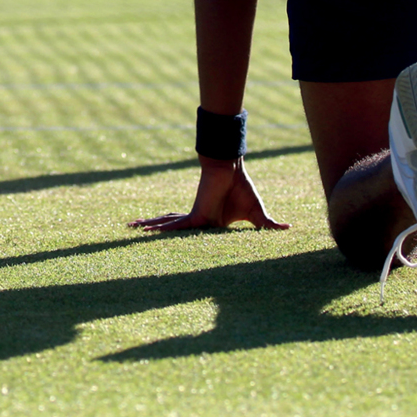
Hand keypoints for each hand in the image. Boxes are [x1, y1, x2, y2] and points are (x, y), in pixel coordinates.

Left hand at [130, 156, 289, 231]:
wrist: (232, 168)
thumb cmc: (242, 188)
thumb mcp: (256, 214)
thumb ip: (267, 225)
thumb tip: (289, 229)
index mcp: (210, 225)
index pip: (192, 236)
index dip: (179, 239)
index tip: (167, 248)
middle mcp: (198, 222)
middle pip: (171, 231)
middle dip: (153, 232)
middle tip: (131, 235)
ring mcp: (193, 218)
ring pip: (166, 228)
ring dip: (147, 228)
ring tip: (127, 229)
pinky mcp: (194, 215)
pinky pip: (173, 227)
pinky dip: (158, 229)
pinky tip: (141, 230)